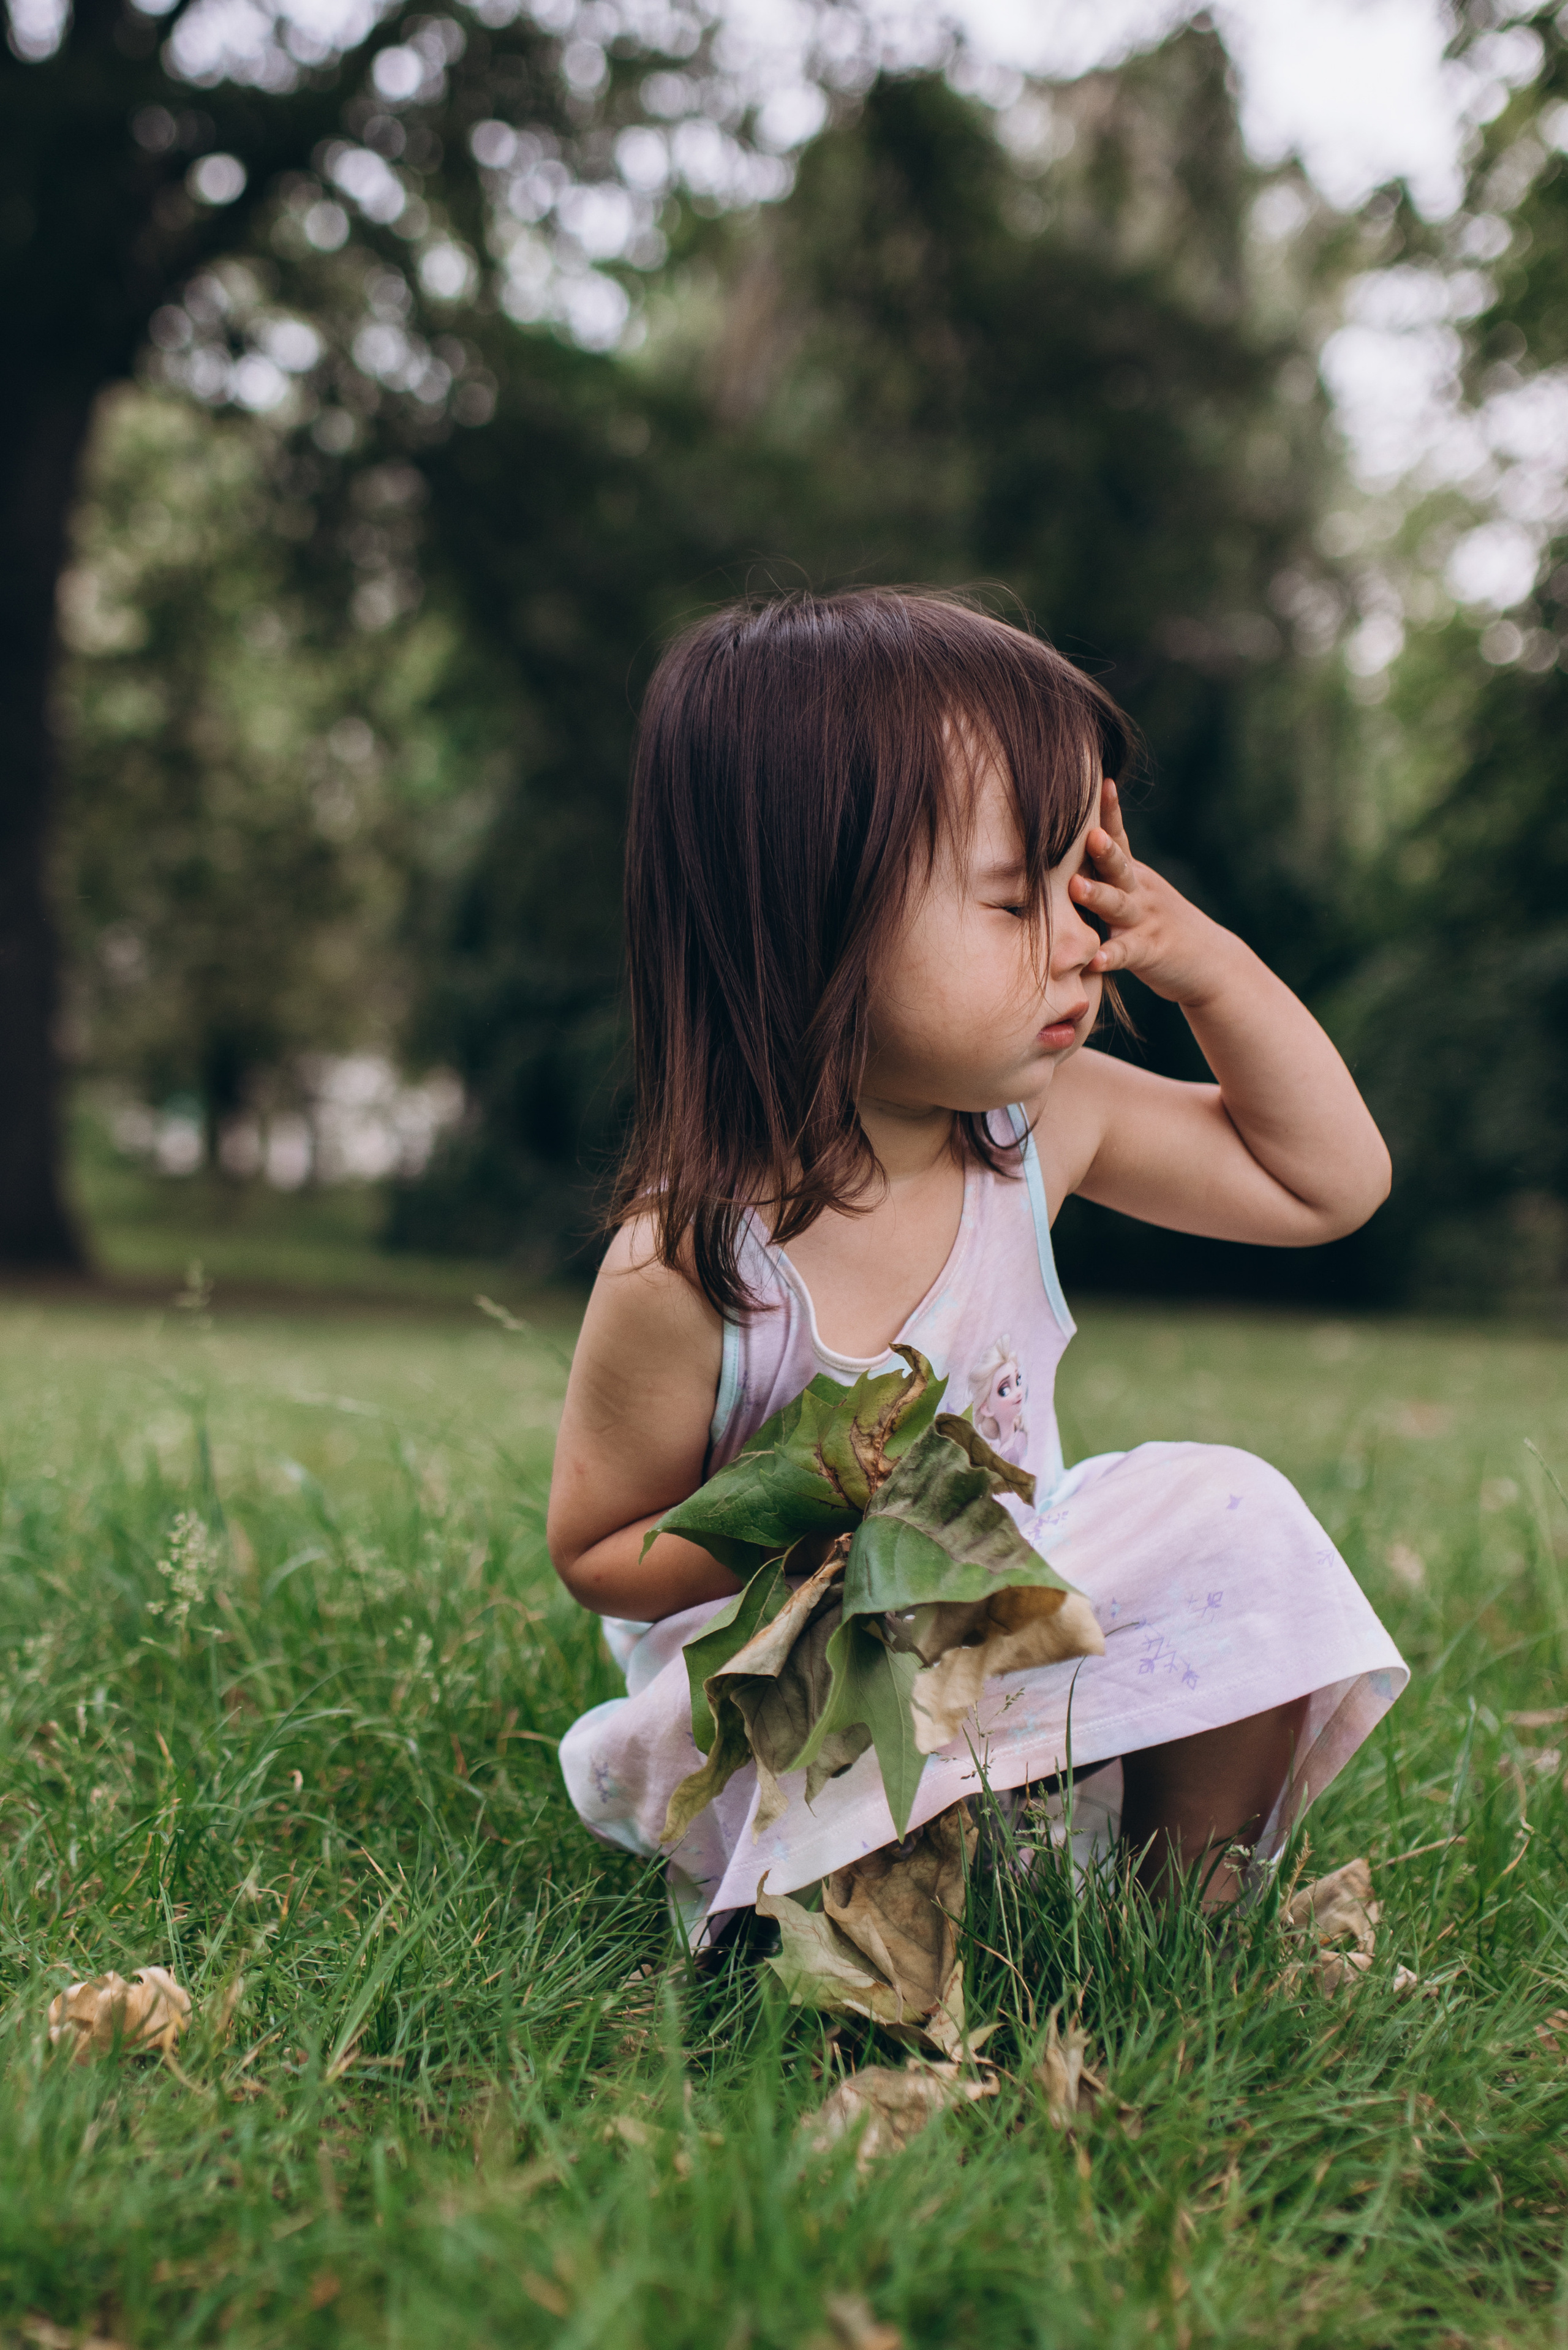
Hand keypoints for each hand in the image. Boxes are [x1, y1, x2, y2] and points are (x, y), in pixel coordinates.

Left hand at [1070, 779, 1234, 1006]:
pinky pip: (1126, 953)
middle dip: (1104, 849)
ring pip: (1119, 906)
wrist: (1210, 961)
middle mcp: (1140, 891)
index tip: (1102, 782)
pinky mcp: (1148, 952)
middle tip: (1089, 834)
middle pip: (1119, 866)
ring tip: (1077, 887)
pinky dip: (1109, 956)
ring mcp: (1145, 921)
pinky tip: (1093, 959)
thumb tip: (1072, 843)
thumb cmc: (1159, 923)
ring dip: (1098, 895)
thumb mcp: (1138, 890)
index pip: (1120, 838)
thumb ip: (1108, 871)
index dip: (1110, 812)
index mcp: (1133, 874)